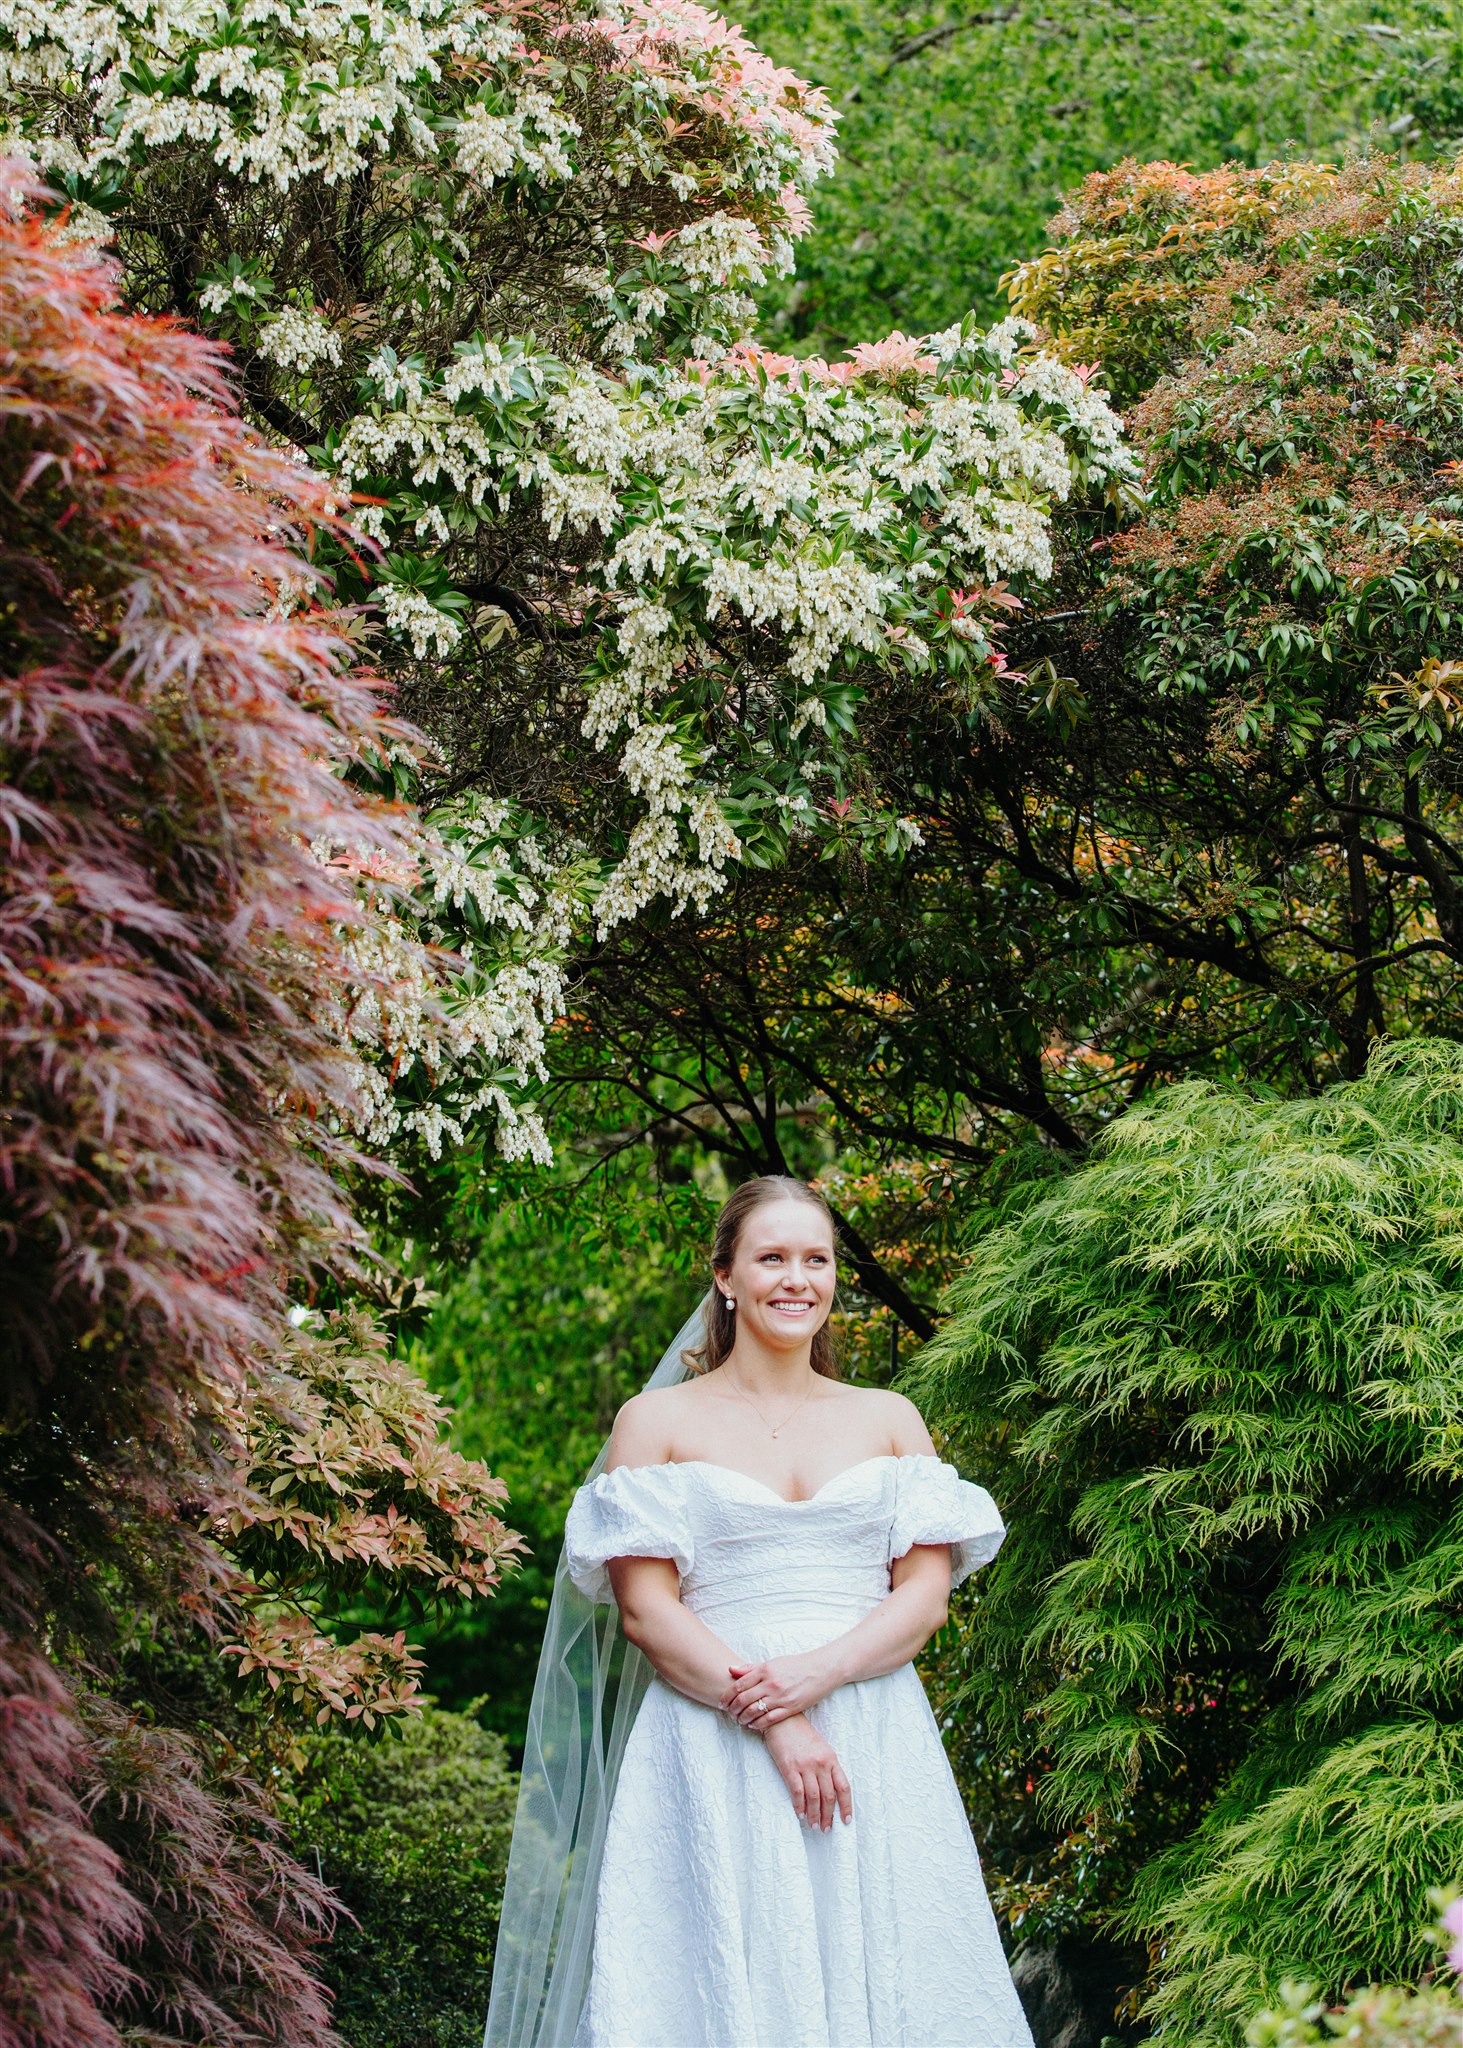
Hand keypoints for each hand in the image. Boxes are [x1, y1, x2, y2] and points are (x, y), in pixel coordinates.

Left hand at [721, 1651, 835, 1729]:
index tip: (722, 1703)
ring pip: (753, 1712)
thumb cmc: (795, 1665)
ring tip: (740, 1720)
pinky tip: (753, 1725)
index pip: (738, 1685)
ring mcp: (780, 1697)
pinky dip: (757, 1724)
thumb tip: (730, 1670)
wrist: (820, 1670)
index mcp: (765, 1670)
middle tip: (729, 1713)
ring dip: (742, 1719)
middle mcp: (771, 1683)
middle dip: (732, 1710)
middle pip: (743, 1700)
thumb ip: (751, 1668)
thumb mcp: (772, 1662)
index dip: (726, 1696)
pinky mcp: (790, 1708)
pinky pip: (768, 1720)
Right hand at [763, 1714, 852, 1830]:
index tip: (846, 1820)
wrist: (782, 1719)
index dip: (846, 1806)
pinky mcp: (790, 1767)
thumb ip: (827, 1766)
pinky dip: (799, 1806)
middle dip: (828, 1816)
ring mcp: (805, 1765)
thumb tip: (831, 1791)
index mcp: (831, 1758)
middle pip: (829, 1796)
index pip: (844, 1787)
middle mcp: (821, 1763)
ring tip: (814, 1825)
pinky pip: (797, 1792)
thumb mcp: (821, 1747)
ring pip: (814, 1797)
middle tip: (826, 1829)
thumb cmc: (801, 1734)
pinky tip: (800, 1814)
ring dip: (814, 1815)